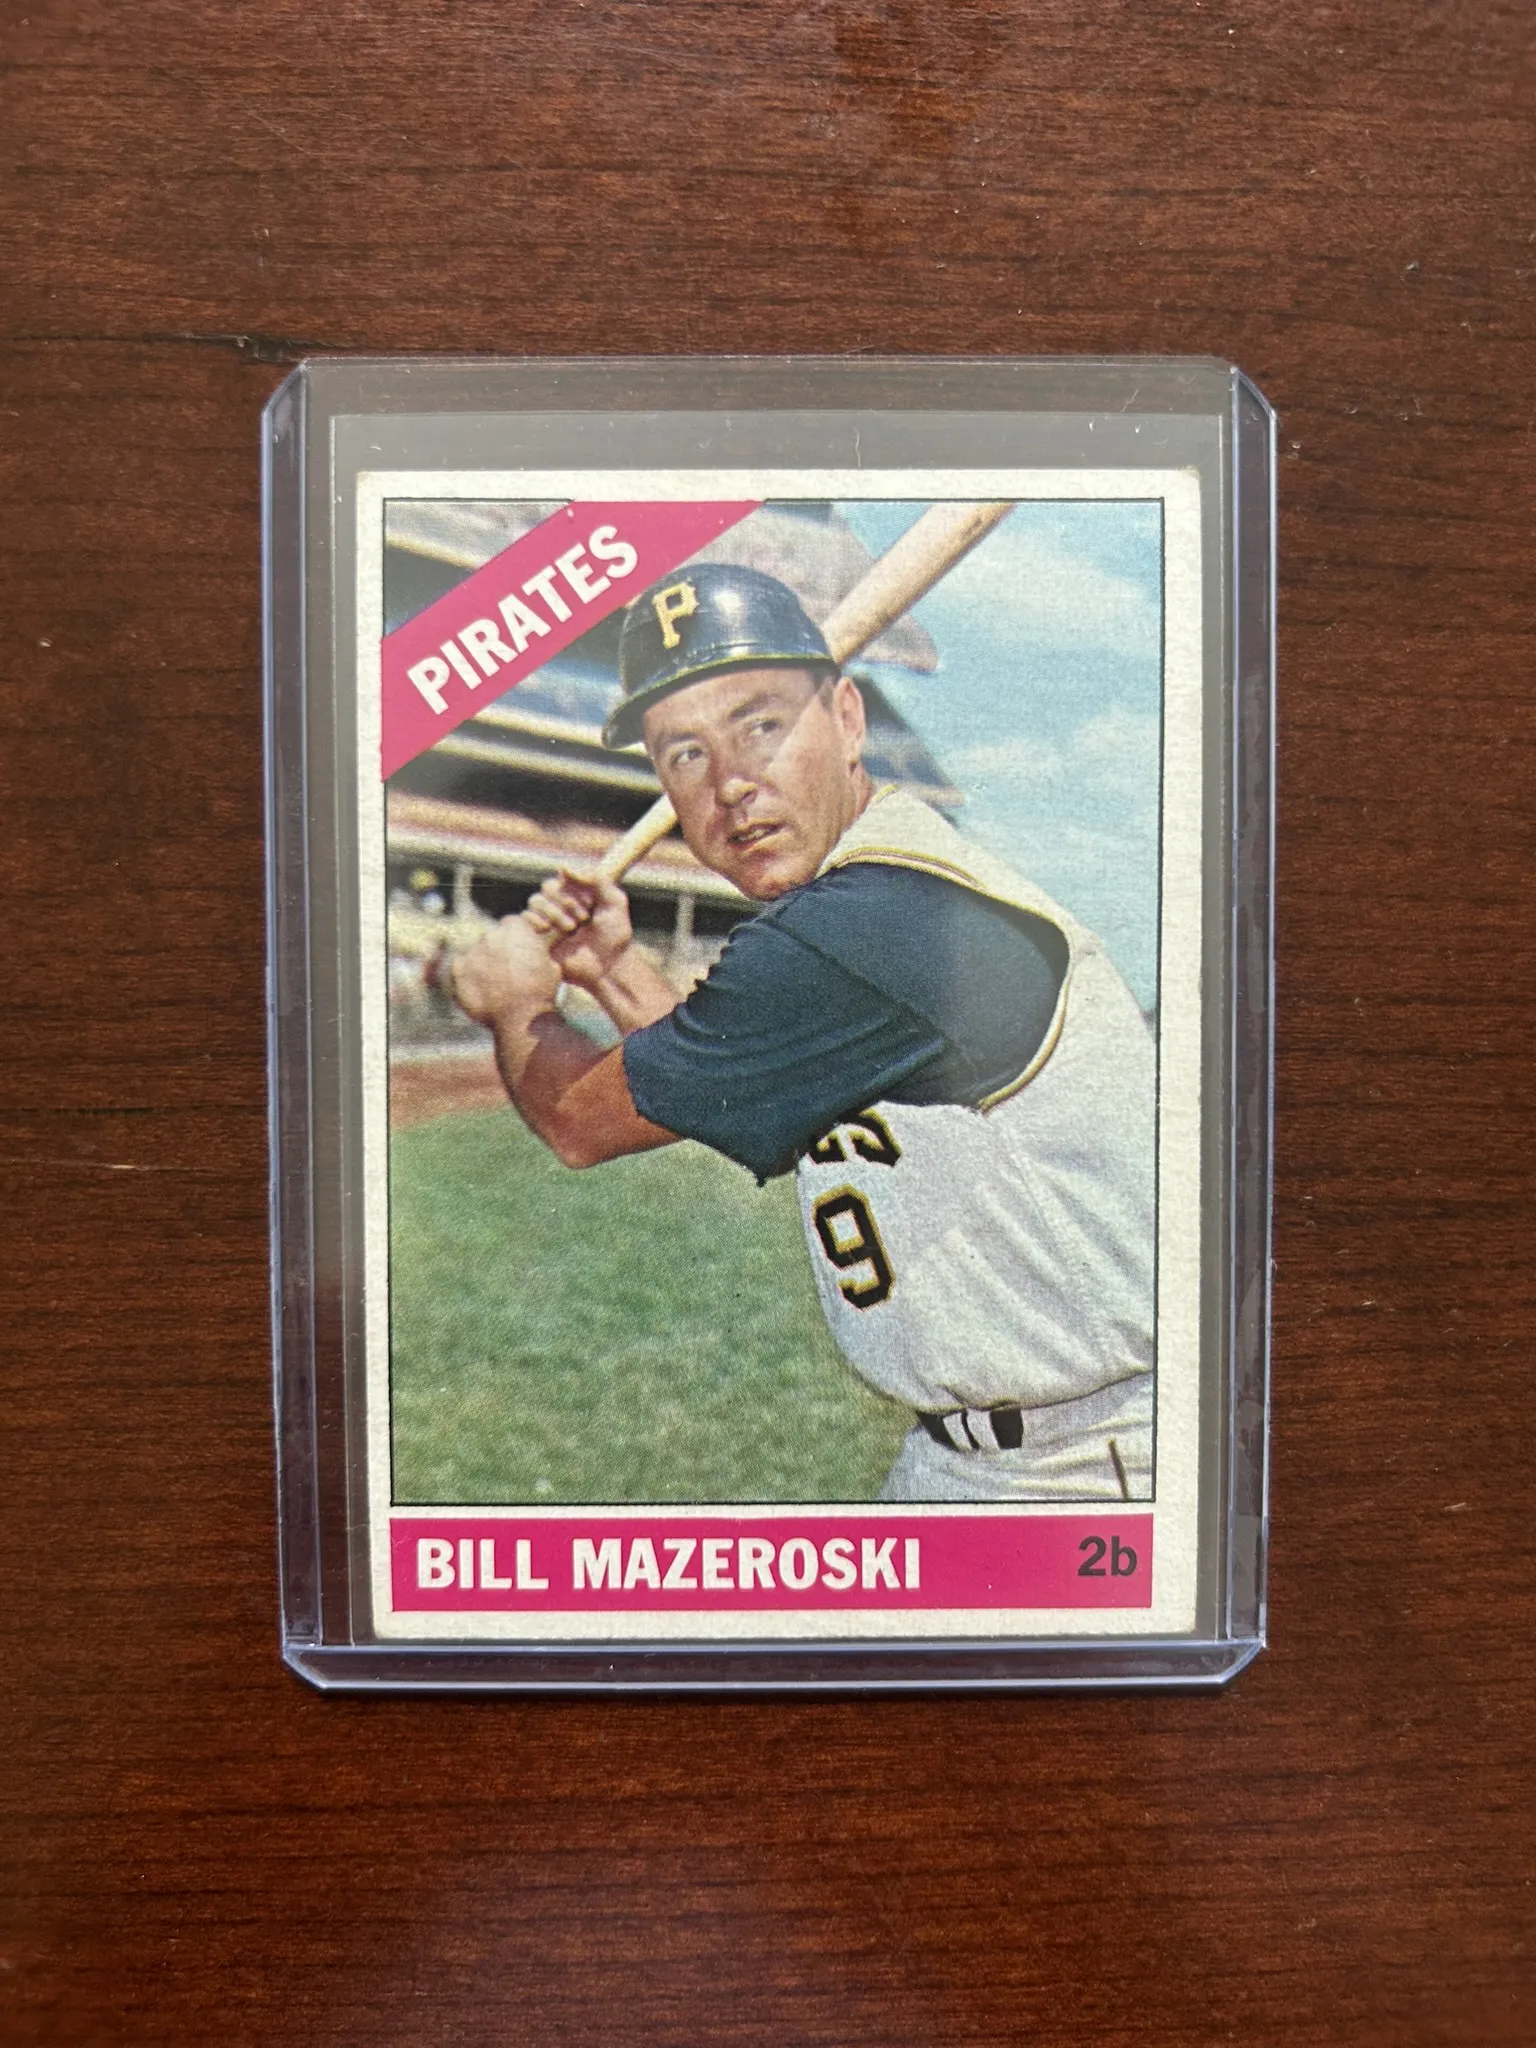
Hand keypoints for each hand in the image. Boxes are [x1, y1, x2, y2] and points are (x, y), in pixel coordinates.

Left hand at [449, 912, 561, 1025]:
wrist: (522, 1017)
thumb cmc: (541, 993)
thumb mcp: (551, 966)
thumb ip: (536, 953)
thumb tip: (531, 955)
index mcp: (516, 928)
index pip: (510, 925)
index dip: (514, 940)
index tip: (516, 955)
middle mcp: (492, 934)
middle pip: (491, 938)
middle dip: (496, 952)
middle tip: (505, 974)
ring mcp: (473, 950)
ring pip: (475, 954)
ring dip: (481, 965)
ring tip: (493, 988)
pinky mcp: (458, 969)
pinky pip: (460, 969)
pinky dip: (467, 978)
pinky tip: (480, 992)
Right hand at [524, 867, 635, 992]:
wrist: (608, 967)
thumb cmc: (615, 935)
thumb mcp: (614, 902)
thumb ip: (597, 879)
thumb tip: (563, 867)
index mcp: (576, 893)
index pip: (562, 877)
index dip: (574, 887)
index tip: (591, 903)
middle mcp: (559, 905)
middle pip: (547, 887)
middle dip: (565, 901)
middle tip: (583, 919)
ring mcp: (548, 921)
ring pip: (535, 901)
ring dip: (553, 912)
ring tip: (571, 929)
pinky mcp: (538, 938)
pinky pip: (524, 920)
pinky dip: (536, 921)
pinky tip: (550, 930)